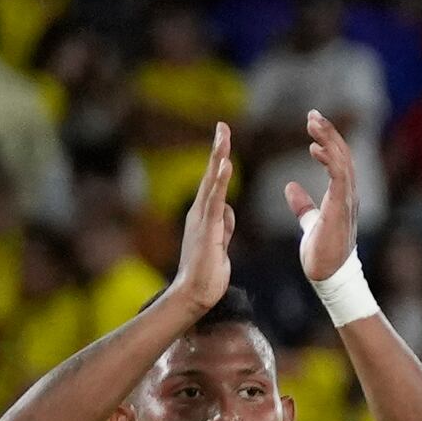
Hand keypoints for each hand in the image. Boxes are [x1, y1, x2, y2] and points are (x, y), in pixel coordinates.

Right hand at [168, 123, 237, 310]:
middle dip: (217, 149)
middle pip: (210, 175)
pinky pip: (214, 200)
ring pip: (211, 183)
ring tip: (223, 137)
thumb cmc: (207, 272)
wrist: (194, 294)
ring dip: (218, 159)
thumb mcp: (220, 243)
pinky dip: (219, 182)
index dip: (219, 159)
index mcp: (204, 215)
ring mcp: (201, 219)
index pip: (213, 181)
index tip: (224, 137)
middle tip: (223, 126)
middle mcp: (199, 212)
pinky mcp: (206, 229)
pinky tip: (225, 166)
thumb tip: (228, 210)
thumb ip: (223, 225)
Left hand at [284, 109, 360, 280]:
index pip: (338, 161)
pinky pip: (339, 178)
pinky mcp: (340, 209)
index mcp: (341, 196)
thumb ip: (303, 206)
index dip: (327, 140)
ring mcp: (346, 201)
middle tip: (313, 114)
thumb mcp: (310, 222)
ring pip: (343, 161)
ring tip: (313, 122)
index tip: (312, 125)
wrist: (328, 276)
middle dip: (329, 132)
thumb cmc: (322, 253)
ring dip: (329, 140)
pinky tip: (316, 147)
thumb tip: (291, 187)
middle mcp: (348, 195)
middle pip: (343, 155)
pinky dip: (330, 160)